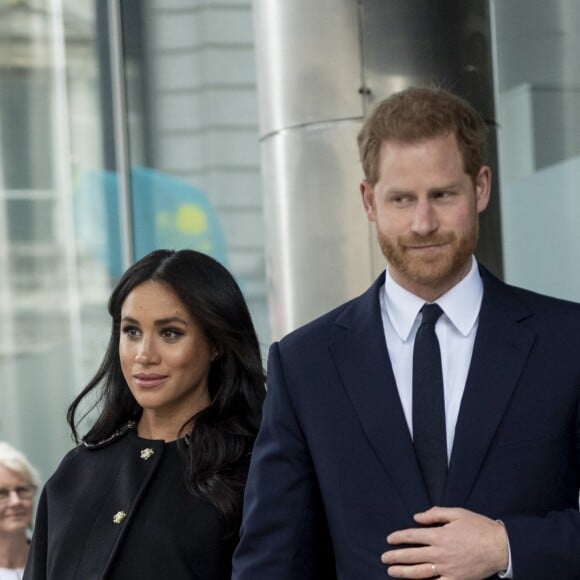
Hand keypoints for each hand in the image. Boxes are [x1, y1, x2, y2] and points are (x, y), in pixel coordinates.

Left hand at [381, 507, 508, 578]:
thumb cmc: (479, 527)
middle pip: (413, 555)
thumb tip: (416, 517)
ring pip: (421, 572)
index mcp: (440, 535)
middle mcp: (441, 553)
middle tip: (384, 558)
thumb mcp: (457, 513)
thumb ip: (435, 514)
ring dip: (404, 572)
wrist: (501, 547)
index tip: (389, 539)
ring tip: (392, 572)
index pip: (413, 536)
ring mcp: (448, 569)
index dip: (399, 537)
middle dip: (396, 557)